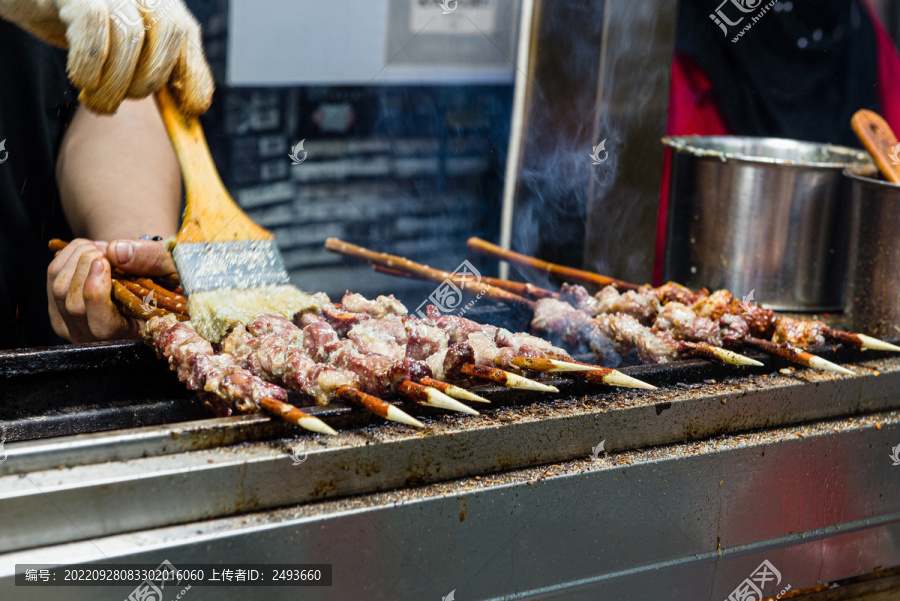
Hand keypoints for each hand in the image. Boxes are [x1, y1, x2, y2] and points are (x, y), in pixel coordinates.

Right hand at [0, 0, 213, 114]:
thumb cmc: (76, 27)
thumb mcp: (121, 49)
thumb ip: (152, 68)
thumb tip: (188, 109)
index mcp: (157, 0)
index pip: (187, 33)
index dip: (194, 74)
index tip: (191, 109)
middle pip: (169, 30)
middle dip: (148, 79)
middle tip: (121, 102)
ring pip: (131, 35)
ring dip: (115, 82)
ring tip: (97, 101)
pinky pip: (94, 24)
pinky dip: (90, 62)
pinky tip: (82, 80)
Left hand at [47, 238, 175, 342]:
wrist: (150, 284)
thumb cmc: (168, 280)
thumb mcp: (174, 268)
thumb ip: (153, 260)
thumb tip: (116, 251)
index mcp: (131, 338)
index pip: (101, 326)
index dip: (95, 292)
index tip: (103, 261)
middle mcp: (98, 340)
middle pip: (73, 303)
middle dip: (86, 264)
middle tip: (107, 249)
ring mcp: (73, 328)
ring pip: (59, 288)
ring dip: (77, 257)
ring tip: (101, 249)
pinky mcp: (58, 312)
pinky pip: (52, 278)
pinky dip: (68, 256)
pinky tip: (89, 252)